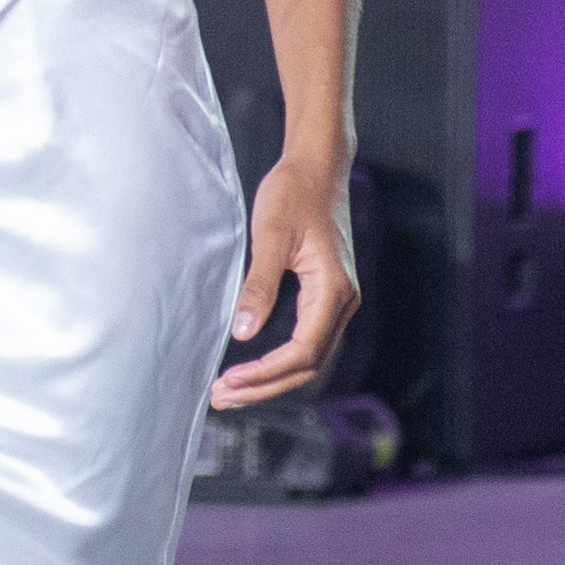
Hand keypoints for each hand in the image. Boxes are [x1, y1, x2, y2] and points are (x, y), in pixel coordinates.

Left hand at [210, 152, 359, 408]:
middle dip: (264, 387)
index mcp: (334, 290)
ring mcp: (338, 300)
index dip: (265, 374)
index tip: (229, 381)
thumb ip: (259, 285)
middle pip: (308, 365)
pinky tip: (252, 366)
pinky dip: (280, 361)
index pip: (303, 352)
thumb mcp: (270, 236)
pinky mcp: (326, 295)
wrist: (318, 166)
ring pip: (309, 358)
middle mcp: (344, 301)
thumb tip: (243, 333)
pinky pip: (307, 341)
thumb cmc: (294, 193)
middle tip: (221, 398)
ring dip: (271, 379)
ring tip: (231, 390)